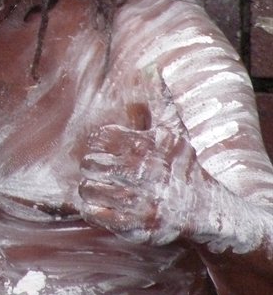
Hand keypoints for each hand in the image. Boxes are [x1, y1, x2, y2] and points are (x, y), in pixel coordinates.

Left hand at [78, 86, 209, 244]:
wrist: (206, 210)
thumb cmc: (185, 165)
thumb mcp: (175, 130)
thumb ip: (160, 101)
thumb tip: (153, 69)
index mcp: (147, 147)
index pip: (102, 138)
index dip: (98, 141)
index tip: (102, 147)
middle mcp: (142, 173)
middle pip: (92, 163)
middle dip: (90, 164)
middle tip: (96, 167)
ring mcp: (138, 202)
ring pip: (89, 189)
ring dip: (88, 187)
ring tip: (96, 185)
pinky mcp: (135, 226)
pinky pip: (96, 214)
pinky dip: (92, 209)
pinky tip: (99, 205)